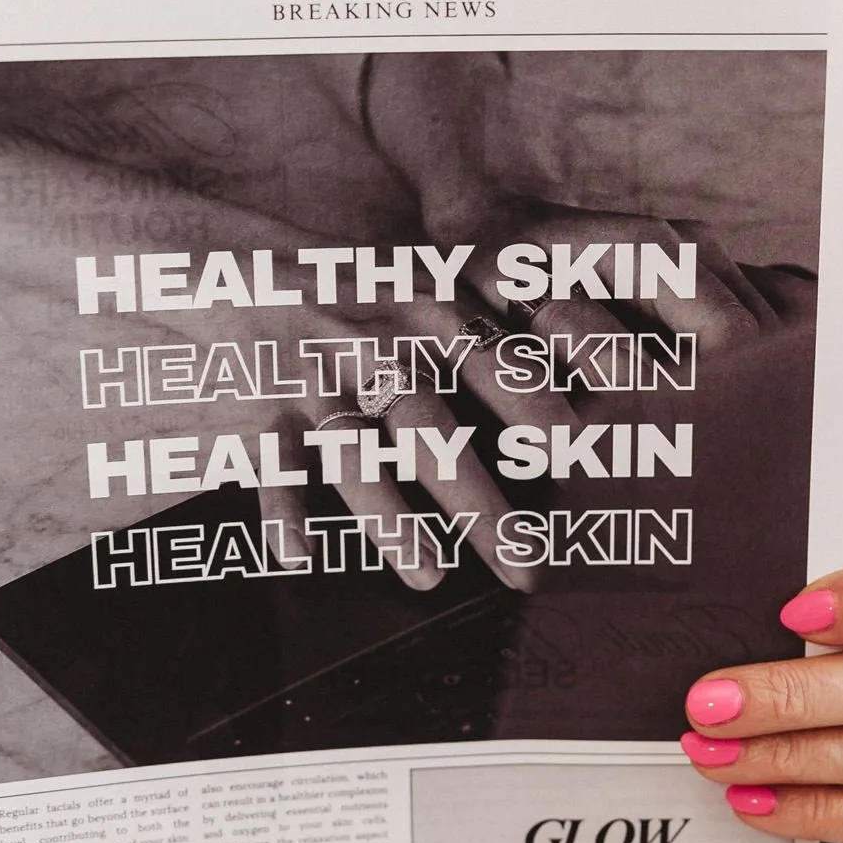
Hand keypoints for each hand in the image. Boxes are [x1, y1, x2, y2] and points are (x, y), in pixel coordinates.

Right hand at [257, 288, 574, 594]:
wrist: (243, 266)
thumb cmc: (371, 296)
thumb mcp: (438, 295)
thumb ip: (506, 344)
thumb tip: (598, 415)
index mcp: (429, 315)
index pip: (489, 363)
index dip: (530, 402)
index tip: (580, 446)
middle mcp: (374, 347)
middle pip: (428, 426)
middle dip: (478, 500)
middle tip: (529, 566)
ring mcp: (315, 381)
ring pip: (352, 453)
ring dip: (388, 516)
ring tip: (430, 576)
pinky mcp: (263, 413)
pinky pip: (270, 467)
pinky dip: (281, 511)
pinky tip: (300, 556)